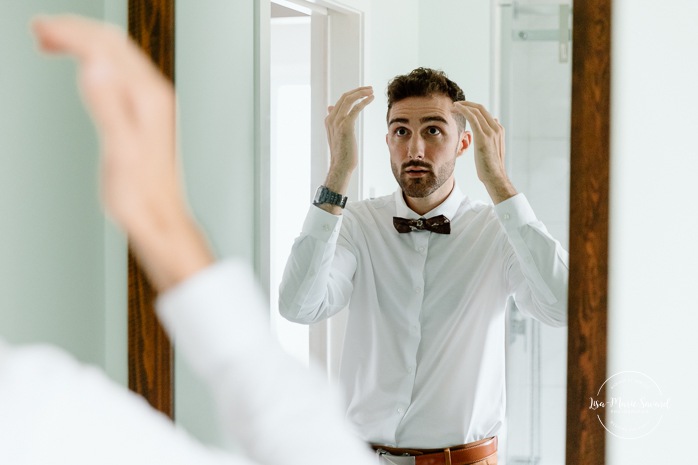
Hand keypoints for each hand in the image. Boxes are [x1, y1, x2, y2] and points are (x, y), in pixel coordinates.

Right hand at [32, 14, 212, 289]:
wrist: (161, 218)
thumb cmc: (141, 195)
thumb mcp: (119, 152)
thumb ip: (108, 108)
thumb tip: (94, 68)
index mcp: (148, 98)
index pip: (105, 47)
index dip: (70, 32)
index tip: (40, 28)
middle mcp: (155, 95)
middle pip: (113, 43)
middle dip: (76, 30)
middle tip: (40, 29)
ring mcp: (154, 103)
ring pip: (117, 55)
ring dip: (85, 42)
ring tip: (52, 42)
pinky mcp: (148, 114)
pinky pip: (120, 73)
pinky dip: (96, 61)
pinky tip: (83, 71)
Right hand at [323, 86, 373, 192]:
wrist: (341, 166)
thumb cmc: (343, 154)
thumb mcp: (337, 135)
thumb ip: (335, 121)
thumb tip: (331, 108)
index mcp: (329, 120)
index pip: (340, 101)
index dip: (352, 94)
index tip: (363, 92)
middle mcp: (331, 118)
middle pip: (344, 97)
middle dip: (358, 90)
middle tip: (369, 88)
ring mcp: (337, 121)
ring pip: (349, 99)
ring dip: (361, 93)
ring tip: (372, 91)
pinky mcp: (345, 125)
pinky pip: (355, 108)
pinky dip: (364, 101)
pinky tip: (371, 98)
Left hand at [453, 101, 516, 203]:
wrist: (495, 177)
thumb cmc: (491, 166)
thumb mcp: (493, 148)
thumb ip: (493, 135)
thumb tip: (494, 121)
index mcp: (499, 130)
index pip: (485, 112)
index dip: (472, 108)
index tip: (461, 108)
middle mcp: (496, 128)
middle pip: (480, 108)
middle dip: (467, 104)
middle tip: (455, 104)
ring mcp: (491, 131)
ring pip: (476, 111)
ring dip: (463, 106)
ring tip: (453, 106)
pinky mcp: (483, 136)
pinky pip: (473, 117)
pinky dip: (464, 110)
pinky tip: (455, 108)